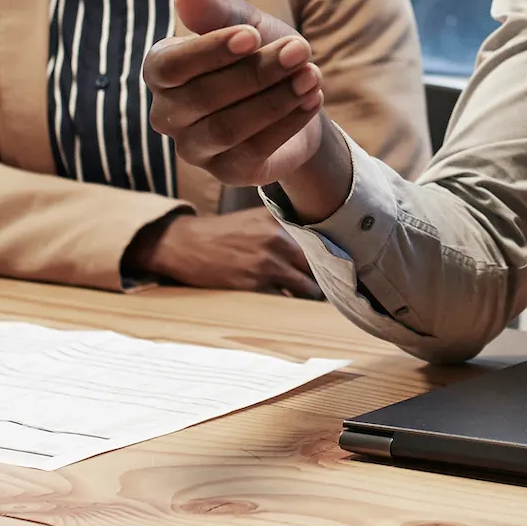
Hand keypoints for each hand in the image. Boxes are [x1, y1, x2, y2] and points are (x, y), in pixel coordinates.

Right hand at [127, 208, 321, 298]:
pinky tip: (290, 307)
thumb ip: (283, 225)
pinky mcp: (254, 284)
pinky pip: (284, 301)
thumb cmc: (220, 233)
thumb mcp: (254, 218)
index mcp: (279, 220)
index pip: (321, 241)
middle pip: (319, 266)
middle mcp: (277, 239)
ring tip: (310, 300)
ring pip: (307, 288)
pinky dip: (290, 306)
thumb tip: (316, 242)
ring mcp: (267, 263)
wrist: (183, 243)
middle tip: (330, 289)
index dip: (333, 257)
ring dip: (310, 297)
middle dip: (325, 280)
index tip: (343, 267)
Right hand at [142, 0, 348, 215]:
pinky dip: (287, 123)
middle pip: (203, 97)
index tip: (253, 34)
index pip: (168, 66)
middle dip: (256, 72)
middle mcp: (168, 114)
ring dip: (275, 99)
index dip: (209, 51)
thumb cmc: (257, 52)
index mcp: (161, 71)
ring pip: (228, 127)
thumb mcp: (244, 24)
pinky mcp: (227, 172)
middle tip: (300, 50)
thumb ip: (217, 12)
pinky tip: (312, 99)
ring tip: (312, 75)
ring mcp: (194, 148)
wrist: (292, 95)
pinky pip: (253, 152)